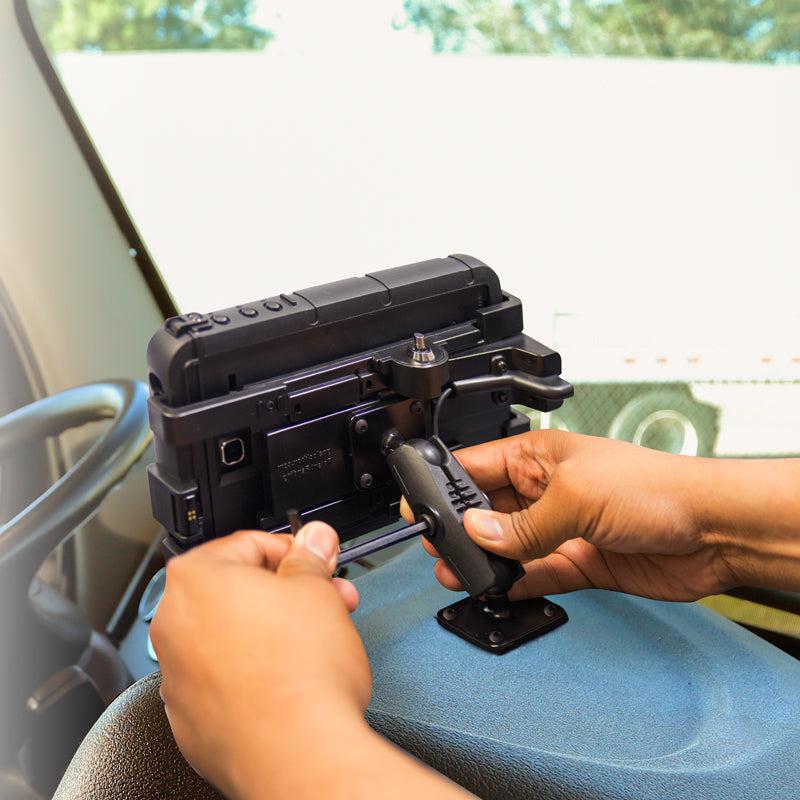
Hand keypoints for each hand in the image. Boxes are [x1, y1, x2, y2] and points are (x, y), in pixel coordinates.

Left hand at [152, 524, 475, 799]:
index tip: (316, 562)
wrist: (298, 752)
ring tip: (317, 641)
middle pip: (238, 591)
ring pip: (232, 635)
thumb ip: (310, 557)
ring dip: (274, 630)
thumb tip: (312, 540)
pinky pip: (225, 679)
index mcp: (196, 579)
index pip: (249, 543)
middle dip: (288, 593)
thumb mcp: (317, 590)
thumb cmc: (300, 674)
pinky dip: (255, 672)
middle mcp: (174, 625)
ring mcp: (177, 676)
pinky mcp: (191, 718)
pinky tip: (291, 678)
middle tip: (326, 599)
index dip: (293, 551)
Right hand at [403, 430, 747, 601]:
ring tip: (459, 575)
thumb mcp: (576, 496)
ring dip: (484, 562)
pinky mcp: (579, 562)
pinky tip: (499, 591)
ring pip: (509, 547)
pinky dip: (517, 584)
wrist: (712, 531)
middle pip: (488, 512)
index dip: (447, 485)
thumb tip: (480, 534)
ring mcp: (561, 528)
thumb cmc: (656, 487)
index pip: (478, 466)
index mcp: (538, 458)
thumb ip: (524, 523)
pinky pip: (537, 574)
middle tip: (437, 549)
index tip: (420, 505)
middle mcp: (546, 491)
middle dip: (461, 530)